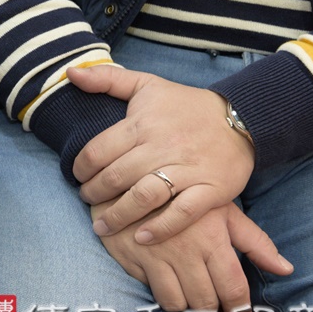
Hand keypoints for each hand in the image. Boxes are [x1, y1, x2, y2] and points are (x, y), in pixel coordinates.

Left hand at [69, 66, 255, 244]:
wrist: (242, 118)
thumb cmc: (186, 105)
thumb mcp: (147, 85)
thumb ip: (106, 79)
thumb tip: (70, 73)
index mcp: (142, 124)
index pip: (98, 150)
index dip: (81, 168)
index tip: (77, 177)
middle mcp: (162, 147)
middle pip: (116, 176)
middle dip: (94, 193)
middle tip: (85, 201)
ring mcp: (188, 170)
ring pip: (144, 197)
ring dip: (118, 215)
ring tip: (101, 226)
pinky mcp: (211, 190)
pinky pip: (182, 213)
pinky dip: (160, 228)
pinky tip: (140, 238)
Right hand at [92, 199, 291, 311]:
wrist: (131, 176)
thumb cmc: (185, 194)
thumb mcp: (222, 210)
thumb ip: (254, 241)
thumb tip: (286, 269)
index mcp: (211, 238)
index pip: (232, 287)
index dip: (239, 309)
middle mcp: (184, 250)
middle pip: (205, 301)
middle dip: (211, 308)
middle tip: (212, 303)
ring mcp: (155, 255)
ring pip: (176, 302)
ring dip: (185, 304)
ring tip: (187, 293)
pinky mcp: (130, 257)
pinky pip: (151, 290)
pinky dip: (160, 291)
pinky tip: (163, 278)